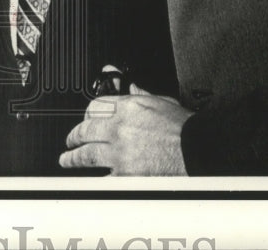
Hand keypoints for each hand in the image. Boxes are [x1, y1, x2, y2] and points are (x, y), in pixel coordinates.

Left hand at [59, 85, 192, 174]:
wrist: (199, 151)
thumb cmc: (185, 129)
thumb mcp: (162, 102)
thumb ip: (140, 95)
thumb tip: (129, 87)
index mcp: (129, 107)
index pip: (96, 105)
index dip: (88, 112)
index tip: (85, 118)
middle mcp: (120, 129)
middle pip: (86, 129)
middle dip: (74, 135)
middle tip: (70, 139)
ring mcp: (121, 153)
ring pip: (87, 154)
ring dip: (74, 157)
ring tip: (68, 159)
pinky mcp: (126, 174)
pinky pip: (103, 176)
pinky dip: (95, 178)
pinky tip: (89, 179)